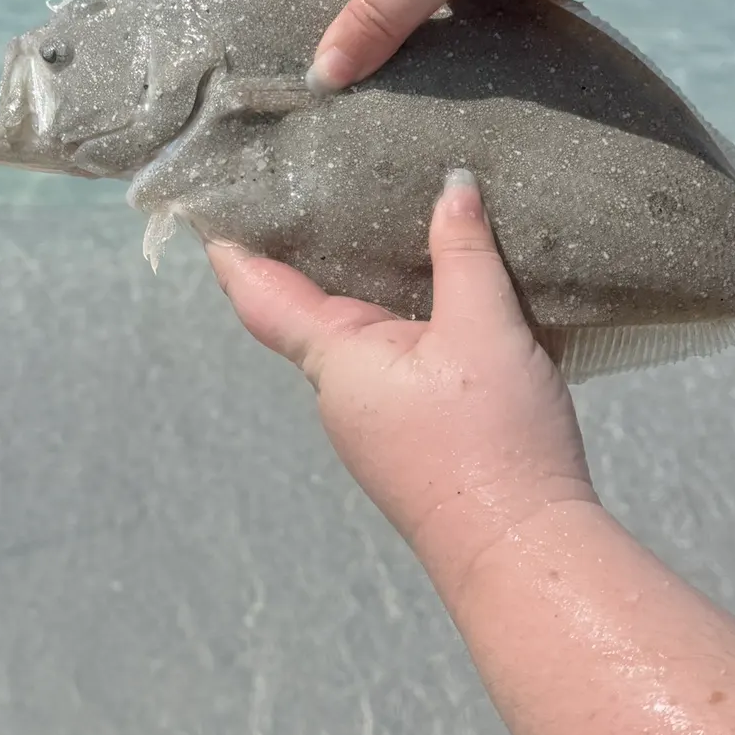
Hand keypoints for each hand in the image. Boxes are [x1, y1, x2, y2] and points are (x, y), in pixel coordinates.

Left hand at [206, 171, 596, 582]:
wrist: (526, 551)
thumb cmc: (494, 442)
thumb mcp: (485, 329)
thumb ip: (465, 253)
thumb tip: (455, 183)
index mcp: (337, 361)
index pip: (260, 295)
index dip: (232, 251)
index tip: (208, 209)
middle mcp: (339, 394)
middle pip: (304, 312)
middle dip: (300, 257)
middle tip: (303, 192)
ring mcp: (371, 423)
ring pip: (349, 342)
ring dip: (354, 292)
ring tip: (371, 228)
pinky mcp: (407, 440)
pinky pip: (384, 367)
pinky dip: (392, 325)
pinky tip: (428, 303)